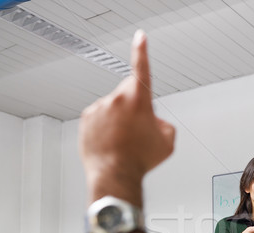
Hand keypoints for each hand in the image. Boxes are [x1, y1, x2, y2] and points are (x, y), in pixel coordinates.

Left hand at [78, 30, 174, 204]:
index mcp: (139, 100)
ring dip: (119, 119)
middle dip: (134, 104)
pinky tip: (112, 142)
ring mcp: (99, 109)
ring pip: (113, 107)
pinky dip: (105, 127)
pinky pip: (99, 117)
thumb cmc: (140, 159)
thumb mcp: (167, 142)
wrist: (116, 174)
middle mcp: (117, 100)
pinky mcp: (86, 119)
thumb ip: (164, 124)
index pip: (142, 68)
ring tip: (124, 141)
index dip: (142, 51)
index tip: (140, 38)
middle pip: (128, 92)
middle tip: (138, 128)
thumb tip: (155, 121)